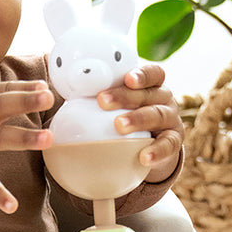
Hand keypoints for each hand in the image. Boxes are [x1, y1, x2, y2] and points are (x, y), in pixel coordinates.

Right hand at [0, 80, 54, 212]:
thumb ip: (2, 96)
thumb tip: (41, 88)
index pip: (2, 90)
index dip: (24, 87)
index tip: (46, 87)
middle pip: (0, 106)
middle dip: (24, 101)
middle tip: (49, 98)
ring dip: (22, 138)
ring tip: (47, 139)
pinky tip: (12, 206)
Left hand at [98, 64, 182, 182]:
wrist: (149, 145)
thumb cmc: (125, 117)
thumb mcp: (116, 105)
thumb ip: (97, 98)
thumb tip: (58, 94)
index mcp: (152, 86)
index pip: (153, 73)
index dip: (142, 74)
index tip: (126, 79)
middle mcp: (164, 99)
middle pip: (149, 93)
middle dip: (126, 96)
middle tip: (102, 101)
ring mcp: (171, 119)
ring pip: (157, 115)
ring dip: (138, 119)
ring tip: (119, 126)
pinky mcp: (174, 141)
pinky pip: (168, 145)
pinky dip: (156, 151)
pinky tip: (143, 157)